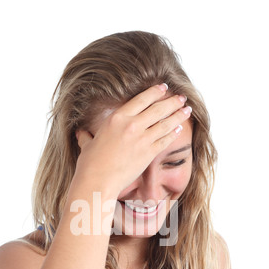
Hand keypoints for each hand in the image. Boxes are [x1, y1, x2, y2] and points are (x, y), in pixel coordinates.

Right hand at [74, 84, 190, 195]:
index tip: (164, 87)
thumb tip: (82, 133)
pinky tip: (179, 129)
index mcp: (117, 118)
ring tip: (186, 109)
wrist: (98, 181)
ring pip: (165, 123)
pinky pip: (165, 140)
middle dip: (172, 101)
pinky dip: (173, 134)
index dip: (155, 92)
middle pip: (157, 108)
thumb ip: (87, 136)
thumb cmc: (90, 164)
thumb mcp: (87, 145)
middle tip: (181, 98)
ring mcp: (142, 139)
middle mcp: (131, 125)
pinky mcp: (148, 153)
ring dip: (178, 115)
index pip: (141, 99)